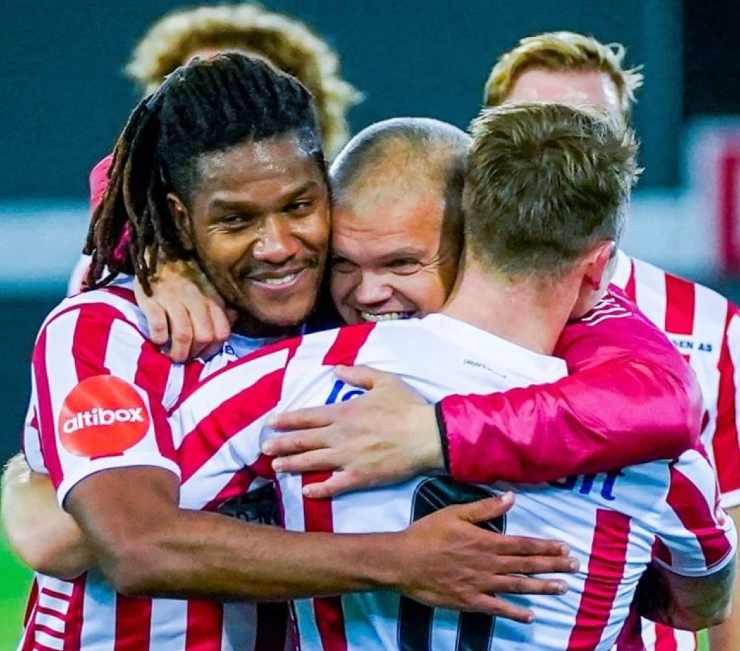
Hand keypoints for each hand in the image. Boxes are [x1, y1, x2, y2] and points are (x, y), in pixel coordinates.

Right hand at [134, 259, 235, 361]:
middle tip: (186, 356)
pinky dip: (158, 338)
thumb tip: (232, 321)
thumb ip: (221, 306)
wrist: (158, 252)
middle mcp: (196, 299)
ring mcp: (173, 299)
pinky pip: (159, 326)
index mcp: (212, 298)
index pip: (222, 332)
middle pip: (204, 336)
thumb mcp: (209, 288)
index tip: (202, 353)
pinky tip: (157, 340)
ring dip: (178, 352)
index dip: (213, 348)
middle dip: (195, 353)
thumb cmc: (186, 275)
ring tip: (172, 355)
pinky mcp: (151, 300)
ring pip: (183, 335)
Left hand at [264, 365, 443, 497]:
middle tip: (264, 448)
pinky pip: (334, 485)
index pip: (308, 416)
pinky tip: (306, 492)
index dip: (287, 419)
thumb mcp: (383, 381)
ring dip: (292, 465)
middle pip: (303, 440)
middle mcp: (340, 435)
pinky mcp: (359, 476)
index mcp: (344, 412)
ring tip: (276, 467)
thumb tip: (336, 370)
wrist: (427, 435)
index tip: (270, 423)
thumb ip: (358, 374)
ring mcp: (348, 458)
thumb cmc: (407, 406)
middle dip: (281, 444)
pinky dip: (319, 490)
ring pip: (312, 462)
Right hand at [395, 492, 577, 620]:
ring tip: (563, 588)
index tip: (564, 547)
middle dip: (553, 565)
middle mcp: (488, 564)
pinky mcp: (469, 601)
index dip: (545, 546)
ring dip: (542, 587)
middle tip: (575, 566)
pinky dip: (515, 613)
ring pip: (518, 586)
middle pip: (526, 565)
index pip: (523, 544)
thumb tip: (511, 498)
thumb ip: (485, 508)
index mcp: (486, 541)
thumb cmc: (427, 533)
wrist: (403, 561)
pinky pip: (497, 609)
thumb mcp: (454, 513)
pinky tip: (531, 615)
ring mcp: (480, 584)